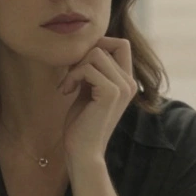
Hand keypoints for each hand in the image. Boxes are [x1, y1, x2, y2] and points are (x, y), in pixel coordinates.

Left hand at [57, 37, 137, 165]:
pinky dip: (72, 76)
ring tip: (68, 85)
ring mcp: (122, 87)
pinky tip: (66, 91)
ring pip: (96, 53)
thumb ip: (92, 71)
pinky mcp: (111, 93)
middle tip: (71, 75)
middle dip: (82, 56)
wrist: (83, 152)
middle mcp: (129, 82)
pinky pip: (88, 68)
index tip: (79, 64)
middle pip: (106, 45)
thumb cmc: (82, 124)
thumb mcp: (88, 90)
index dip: (98, 44)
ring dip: (75, 66)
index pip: (121, 43)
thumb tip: (86, 46)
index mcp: (126, 81)